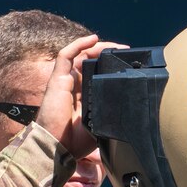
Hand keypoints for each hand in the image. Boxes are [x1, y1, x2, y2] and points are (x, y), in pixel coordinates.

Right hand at [36, 36, 126, 158]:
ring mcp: (65, 80)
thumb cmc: (75, 141)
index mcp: (84, 96)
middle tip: (126, 52)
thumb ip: (111, 114)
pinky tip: (93, 39)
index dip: (110, 66)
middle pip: (91, 61)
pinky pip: (66, 55)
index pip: (97, 73)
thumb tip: (129, 109)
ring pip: (81, 55)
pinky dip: (79, 44)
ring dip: (98, 47)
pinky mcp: (57, 79)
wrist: (57, 146)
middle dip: (108, 54)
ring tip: (115, 46)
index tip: (128, 65)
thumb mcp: (101, 125)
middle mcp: (74, 86)